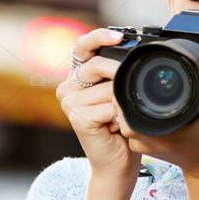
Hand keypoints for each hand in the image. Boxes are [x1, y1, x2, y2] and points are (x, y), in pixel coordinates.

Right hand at [56, 28, 140, 181]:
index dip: (99, 37)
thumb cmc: (122, 128)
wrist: (116, 163)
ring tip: (120, 118)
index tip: (119, 36)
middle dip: (120, 77)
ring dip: (123, 103)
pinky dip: (121, 117)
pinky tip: (116, 127)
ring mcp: (69, 102)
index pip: (83, 47)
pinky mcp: (77, 117)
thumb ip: (117, 74)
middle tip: (131, 94)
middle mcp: (67, 87)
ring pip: (109, 88)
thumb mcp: (120, 94)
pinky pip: (109, 106)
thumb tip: (131, 53)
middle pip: (98, 66)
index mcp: (77, 77)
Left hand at [116, 60, 198, 180]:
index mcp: (164, 133)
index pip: (127, 115)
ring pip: (125, 127)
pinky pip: (132, 134)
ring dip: (126, 112)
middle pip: (122, 119)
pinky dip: (132, 121)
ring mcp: (149, 148)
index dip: (124, 97)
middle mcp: (152, 142)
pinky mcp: (149, 149)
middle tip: (130, 83)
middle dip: (123, 101)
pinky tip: (140, 109)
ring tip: (134, 93)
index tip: (130, 80)